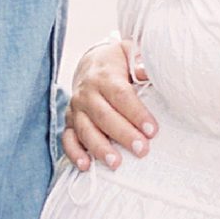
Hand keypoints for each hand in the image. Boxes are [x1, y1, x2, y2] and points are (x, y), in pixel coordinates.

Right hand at [63, 35, 157, 172]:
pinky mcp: (69, 121)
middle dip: (123, 135)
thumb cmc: (116, 62)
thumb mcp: (129, 53)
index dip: (136, 113)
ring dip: (100, 148)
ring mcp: (76, 108)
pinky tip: (86, 165)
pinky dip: (74, 153)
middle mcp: (87, 93)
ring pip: (86, 130)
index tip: (152, 130)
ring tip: (116, 163)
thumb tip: (146, 72)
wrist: (91, 62)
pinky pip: (68, 139)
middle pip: (104, 116)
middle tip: (142, 150)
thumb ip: (140, 61)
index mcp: (105, 76)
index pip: (121, 95)